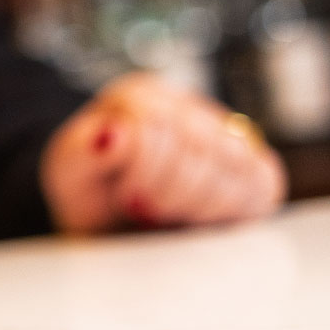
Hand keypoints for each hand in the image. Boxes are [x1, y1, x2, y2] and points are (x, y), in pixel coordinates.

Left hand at [41, 72, 286, 233]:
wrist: (117, 233)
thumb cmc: (93, 200)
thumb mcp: (68, 175)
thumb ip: (80, 151)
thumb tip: (114, 133)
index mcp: (136, 96)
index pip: (154, 121)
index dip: (141, 170)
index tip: (124, 193)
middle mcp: (185, 105)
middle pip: (198, 141)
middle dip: (167, 191)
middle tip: (146, 209)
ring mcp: (226, 135)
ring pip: (234, 162)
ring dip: (196, 203)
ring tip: (169, 212)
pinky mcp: (256, 169)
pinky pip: (260, 185)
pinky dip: (228, 210)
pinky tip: (199, 216)